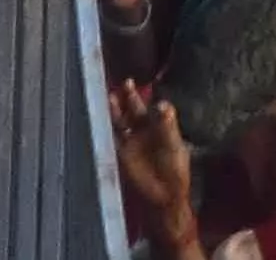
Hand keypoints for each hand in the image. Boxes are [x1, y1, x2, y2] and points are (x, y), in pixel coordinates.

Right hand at [108, 82, 194, 234]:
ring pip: (122, 120)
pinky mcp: (122, 152)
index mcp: (162, 126)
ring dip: (116, 109)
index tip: (150, 88)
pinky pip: (113, 136)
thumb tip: (163, 104)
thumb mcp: (173, 146)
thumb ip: (168, 126)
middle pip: (135, 109)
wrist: (164, 193)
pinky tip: (101, 117)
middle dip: (130, 97)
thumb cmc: (175, 169)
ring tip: (110, 95)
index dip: (150, 97)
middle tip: (126, 82)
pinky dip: (107, 127)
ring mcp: (133, 140)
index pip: (154, 107)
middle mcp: (146, 130)